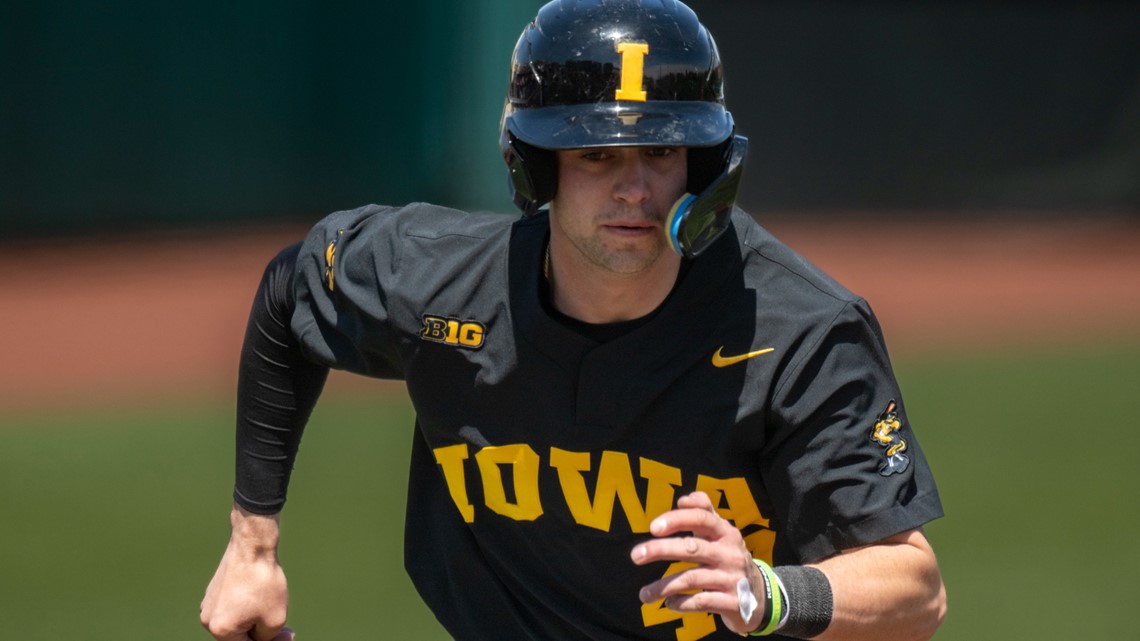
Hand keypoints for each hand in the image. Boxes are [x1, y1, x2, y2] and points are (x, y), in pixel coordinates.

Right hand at [200, 506, 292, 640]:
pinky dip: (248, 605)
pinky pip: (233, 606)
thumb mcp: (274, 620)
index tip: (288, 635)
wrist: (253, 545)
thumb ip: (267, 638)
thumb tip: (263, 639)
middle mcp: (207, 618)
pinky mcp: (214, 589)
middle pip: (239, 636)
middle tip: (286, 629)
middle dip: (263, 633)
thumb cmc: (264, 583)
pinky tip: (262, 593)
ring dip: (256, 619)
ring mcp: (209, 602)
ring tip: (272, 604)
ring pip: (237, 621)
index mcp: (219, 630)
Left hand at [630, 491, 763, 635]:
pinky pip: (701, 602)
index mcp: (725, 533)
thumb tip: (683, 499)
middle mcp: (729, 553)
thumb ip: (703, 513)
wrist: (759, 595)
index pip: (701, 518)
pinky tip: (668, 603)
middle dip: (660, 550)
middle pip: (691, 548)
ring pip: (692, 578)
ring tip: (643, 594)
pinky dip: (680, 603)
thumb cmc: (728, 557)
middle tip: (636, 555)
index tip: (653, 527)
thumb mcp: (721, 534)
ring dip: (663, 586)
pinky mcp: (732, 603)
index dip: (677, 519)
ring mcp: (732, 578)